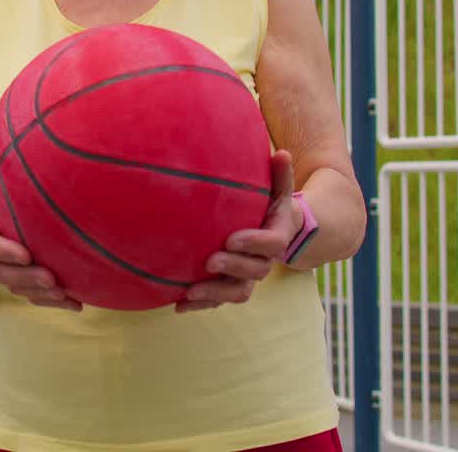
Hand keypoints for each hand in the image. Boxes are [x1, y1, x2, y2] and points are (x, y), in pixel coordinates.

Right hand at [0, 120, 81, 310]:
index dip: (4, 250)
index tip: (24, 252)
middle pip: (5, 273)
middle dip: (28, 278)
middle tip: (51, 277)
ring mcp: (2, 271)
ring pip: (19, 288)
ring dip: (41, 295)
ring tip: (65, 292)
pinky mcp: (16, 282)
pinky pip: (32, 297)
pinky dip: (53, 303)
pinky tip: (77, 303)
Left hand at [176, 150, 301, 312]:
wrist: (275, 232)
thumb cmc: (270, 205)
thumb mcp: (278, 189)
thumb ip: (280, 175)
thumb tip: (280, 152)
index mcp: (278, 236)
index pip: (272, 244)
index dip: (253, 244)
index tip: (232, 239)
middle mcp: (265, 260)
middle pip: (255, 272)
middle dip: (232, 268)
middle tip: (210, 260)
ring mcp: (247, 276)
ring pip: (237, 292)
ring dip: (214, 293)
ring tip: (190, 290)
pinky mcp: (230, 285)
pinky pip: (218, 300)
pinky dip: (200, 304)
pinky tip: (177, 305)